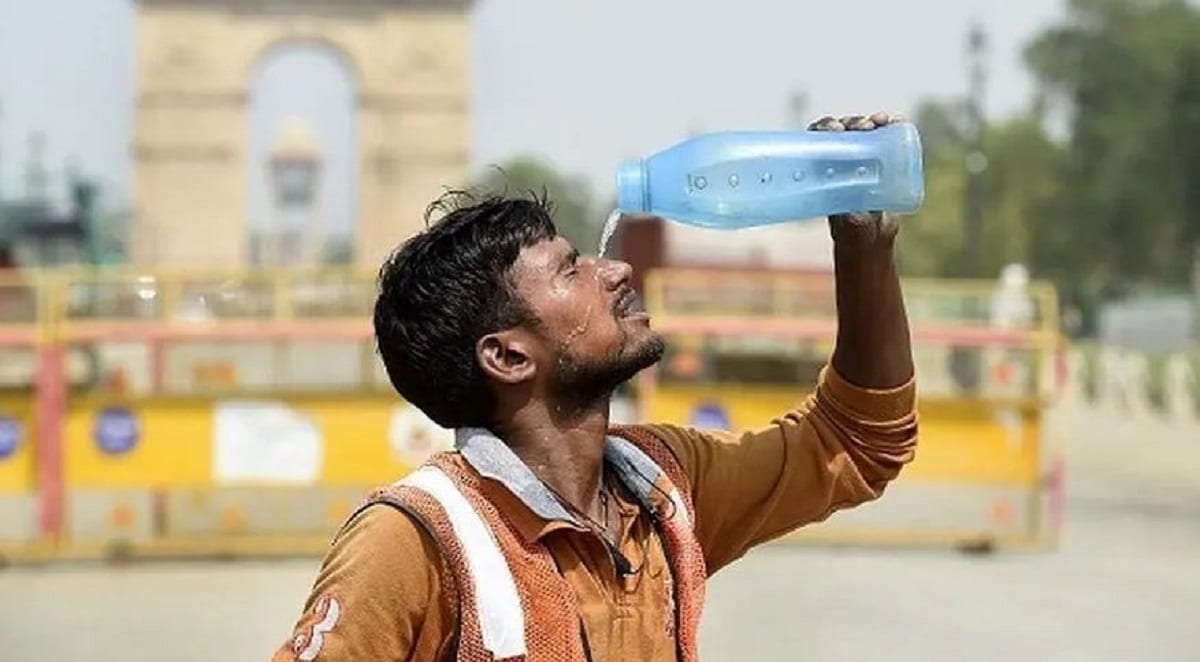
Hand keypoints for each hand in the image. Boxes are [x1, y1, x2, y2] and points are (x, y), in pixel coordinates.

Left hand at [808, 112, 903, 250]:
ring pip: (862, 130)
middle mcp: (839, 160)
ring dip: (869, 120)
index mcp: (822, 170)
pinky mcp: (882, 160)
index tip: (837, 129)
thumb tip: (853, 214)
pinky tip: (894, 121)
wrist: (872, 236)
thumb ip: (851, 221)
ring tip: (879, 122)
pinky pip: (885, 137)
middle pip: (841, 130)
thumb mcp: (850, 226)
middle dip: (851, 122)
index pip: (817, 139)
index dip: (824, 127)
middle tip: (864, 126)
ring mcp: (861, 158)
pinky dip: (890, 125)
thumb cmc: (853, 232)